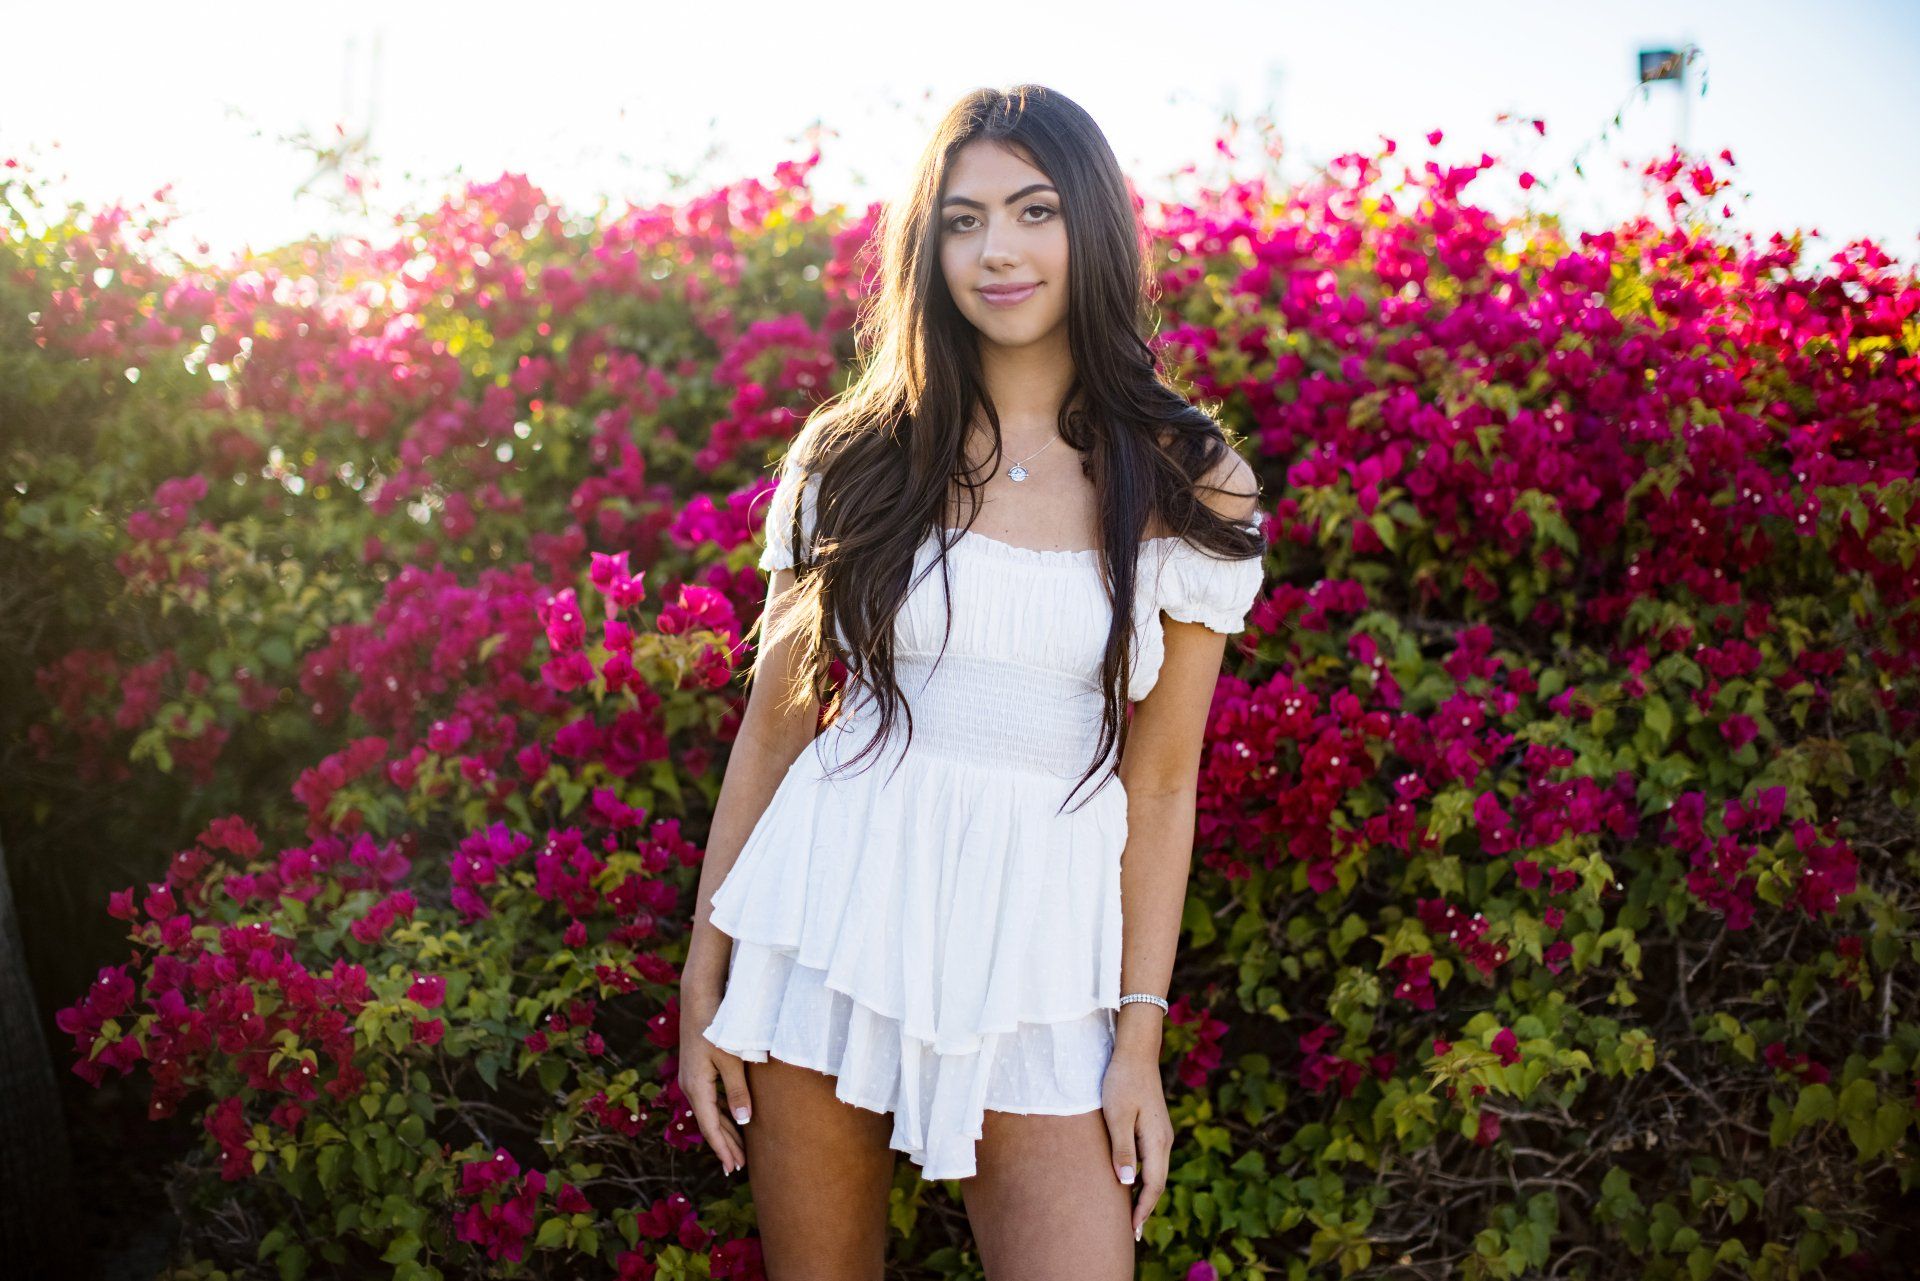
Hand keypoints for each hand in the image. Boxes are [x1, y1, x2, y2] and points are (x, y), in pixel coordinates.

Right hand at [677, 986, 752, 1176]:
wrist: (699, 998)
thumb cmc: (717, 1027)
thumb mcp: (731, 1060)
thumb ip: (737, 1091)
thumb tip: (743, 1121)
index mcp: (697, 1088)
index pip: (711, 1128)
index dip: (723, 1149)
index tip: (733, 1168)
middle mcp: (690, 1087)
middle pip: (709, 1123)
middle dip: (724, 1145)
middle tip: (737, 1168)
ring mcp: (692, 1078)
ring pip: (709, 1112)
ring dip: (723, 1130)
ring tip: (737, 1150)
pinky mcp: (696, 1069)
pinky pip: (709, 1100)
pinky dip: (720, 1113)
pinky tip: (731, 1119)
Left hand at [1100, 1047, 1171, 1242]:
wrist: (1136, 1052)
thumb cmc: (1122, 1081)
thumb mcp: (1116, 1115)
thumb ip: (1123, 1149)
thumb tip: (1127, 1183)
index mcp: (1157, 1140)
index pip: (1153, 1185)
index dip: (1143, 1210)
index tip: (1132, 1230)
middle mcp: (1164, 1139)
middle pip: (1159, 1182)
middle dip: (1147, 1208)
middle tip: (1133, 1232)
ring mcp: (1161, 1132)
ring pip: (1157, 1172)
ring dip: (1146, 1194)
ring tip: (1134, 1215)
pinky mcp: (1154, 1125)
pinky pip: (1153, 1160)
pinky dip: (1146, 1178)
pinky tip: (1135, 1183)